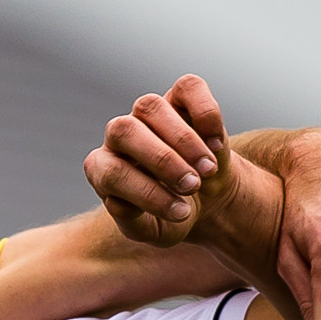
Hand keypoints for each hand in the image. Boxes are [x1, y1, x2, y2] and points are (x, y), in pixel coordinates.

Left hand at [85, 76, 235, 249]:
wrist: (206, 197)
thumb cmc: (174, 214)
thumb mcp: (156, 232)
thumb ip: (133, 224)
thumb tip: (119, 202)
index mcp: (104, 170)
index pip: (111, 173)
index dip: (146, 193)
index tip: (182, 213)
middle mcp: (119, 137)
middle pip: (123, 131)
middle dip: (162, 160)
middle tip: (193, 186)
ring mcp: (147, 113)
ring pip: (149, 106)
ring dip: (183, 140)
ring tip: (208, 170)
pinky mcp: (180, 96)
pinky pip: (188, 87)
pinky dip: (205, 113)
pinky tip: (216, 143)